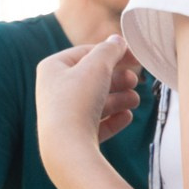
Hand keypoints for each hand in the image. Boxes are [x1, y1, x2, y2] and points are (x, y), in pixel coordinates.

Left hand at [35, 36, 137, 173]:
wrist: (66, 148)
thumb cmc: (76, 102)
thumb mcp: (96, 67)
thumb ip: (110, 50)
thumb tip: (117, 40)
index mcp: (53, 68)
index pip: (86, 53)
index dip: (112, 53)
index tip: (135, 58)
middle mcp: (55, 90)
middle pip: (93, 78)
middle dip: (117, 79)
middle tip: (136, 80)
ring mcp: (64, 115)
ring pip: (97, 101)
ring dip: (119, 99)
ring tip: (135, 100)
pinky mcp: (74, 136)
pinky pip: (97, 124)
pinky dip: (113, 119)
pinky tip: (127, 117)